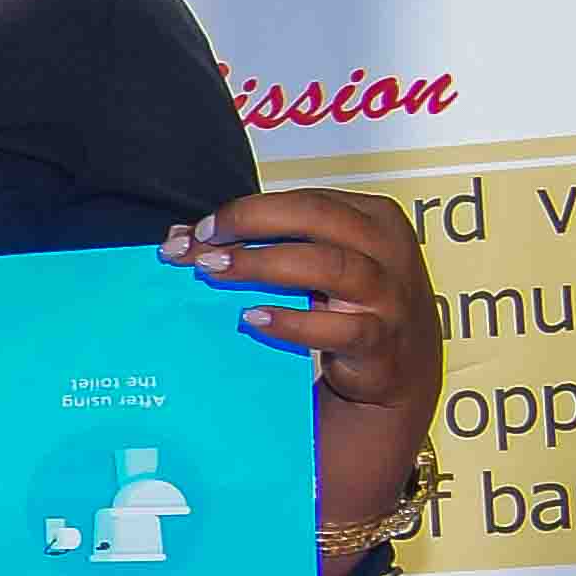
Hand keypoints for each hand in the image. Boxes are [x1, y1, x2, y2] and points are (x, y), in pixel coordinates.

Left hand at [169, 190, 441, 537]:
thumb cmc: (345, 307)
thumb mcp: (310, 267)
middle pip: (316, 219)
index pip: (305, 201)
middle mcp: (387, 250)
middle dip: (251, 224)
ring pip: (329, 266)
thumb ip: (258, 246)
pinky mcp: (381, 342)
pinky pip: (339, 328)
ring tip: (213, 271)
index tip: (200, 229)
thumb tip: (181, 237)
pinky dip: (291, 322)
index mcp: (372, 218)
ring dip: (263, 265)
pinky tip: (251, 318)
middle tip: (201, 245)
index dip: (248, 209)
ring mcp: (389, 296)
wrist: (394, 373)